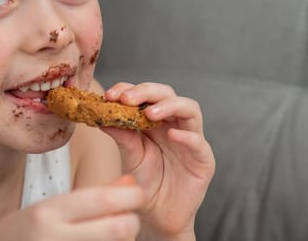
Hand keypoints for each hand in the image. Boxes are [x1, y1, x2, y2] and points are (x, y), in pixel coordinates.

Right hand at [0, 175, 143, 240]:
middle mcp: (54, 237)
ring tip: (107, 235)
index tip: (137, 195)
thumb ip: (92, 196)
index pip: (105, 199)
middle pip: (120, 228)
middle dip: (131, 222)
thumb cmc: (24, 235)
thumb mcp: (50, 209)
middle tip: (127, 220)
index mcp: (49, 212)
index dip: (132, 196)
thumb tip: (131, 184)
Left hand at [102, 82, 215, 239]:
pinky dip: (187, 136)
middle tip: (127, 98)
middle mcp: (174, 125)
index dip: (130, 89)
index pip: (146, 95)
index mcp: (155, 121)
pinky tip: (172, 135)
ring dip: (169, 106)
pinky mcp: (203, 160)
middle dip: (147, 92)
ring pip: (190, 109)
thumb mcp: (130, 157)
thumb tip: (103, 115)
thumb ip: (122, 136)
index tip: (110, 95)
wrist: (157, 217)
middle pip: (168, 94)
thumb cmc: (145, 184)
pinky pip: (199, 143)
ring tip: (150, 112)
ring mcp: (191, 140)